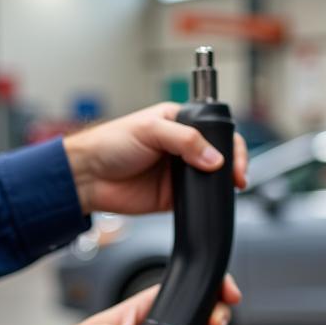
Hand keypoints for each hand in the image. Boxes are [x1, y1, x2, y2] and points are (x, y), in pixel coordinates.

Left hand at [63, 103, 248, 215]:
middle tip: (236, 176)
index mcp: (179, 122)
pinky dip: (207, 202)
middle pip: (220, 155)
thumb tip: (215, 158)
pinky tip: (210, 201)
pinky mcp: (174, 196)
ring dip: (223, 184)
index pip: (215, 129)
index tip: (233, 159)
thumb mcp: (150, 130)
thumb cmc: (110, 143)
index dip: (230, 143)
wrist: (89, 177)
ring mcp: (179, 173)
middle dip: (233, 165)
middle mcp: (182, 147)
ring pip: (212, 179)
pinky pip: (198, 200)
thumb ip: (185, 140)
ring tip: (230, 188)